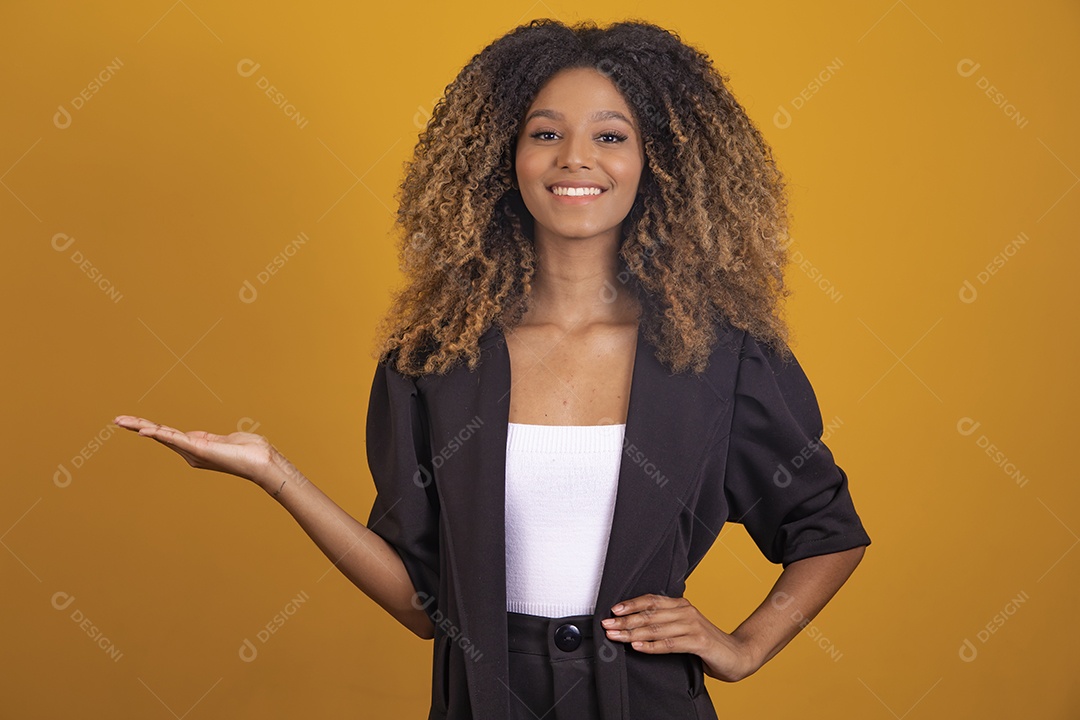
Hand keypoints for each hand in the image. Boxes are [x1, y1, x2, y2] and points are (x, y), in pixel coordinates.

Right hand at [113, 415, 298, 491]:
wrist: (262, 462)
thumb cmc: (251, 452)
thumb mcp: (226, 440)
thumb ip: (211, 440)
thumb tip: (205, 439)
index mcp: (195, 447)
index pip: (167, 434)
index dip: (149, 427)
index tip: (133, 422)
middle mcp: (190, 452)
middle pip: (159, 434)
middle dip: (137, 426)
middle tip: (116, 419)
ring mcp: (193, 451)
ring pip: (162, 435)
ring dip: (140, 427)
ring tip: (122, 421)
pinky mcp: (199, 448)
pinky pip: (175, 439)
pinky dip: (159, 434)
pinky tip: (144, 431)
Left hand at [601, 593, 757, 681]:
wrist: (738, 655)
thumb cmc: (707, 643)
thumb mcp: (684, 629)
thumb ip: (665, 625)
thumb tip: (635, 626)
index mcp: (681, 605)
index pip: (651, 600)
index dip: (631, 604)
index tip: (613, 610)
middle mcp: (686, 611)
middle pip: (649, 614)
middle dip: (625, 620)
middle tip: (607, 625)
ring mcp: (693, 626)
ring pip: (656, 628)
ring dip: (632, 633)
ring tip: (616, 636)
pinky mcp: (698, 641)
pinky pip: (669, 643)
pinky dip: (651, 646)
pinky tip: (637, 647)